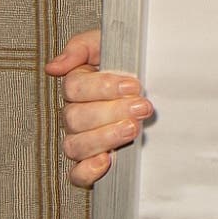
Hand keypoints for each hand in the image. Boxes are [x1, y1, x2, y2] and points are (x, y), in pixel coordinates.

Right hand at [47, 29, 152, 187]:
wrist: (163, 81)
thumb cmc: (133, 64)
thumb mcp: (109, 44)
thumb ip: (81, 47)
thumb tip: (54, 67)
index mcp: (79, 87)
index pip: (75, 89)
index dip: (103, 88)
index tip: (134, 86)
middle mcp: (77, 115)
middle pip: (76, 118)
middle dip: (112, 112)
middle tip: (141, 107)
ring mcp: (84, 139)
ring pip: (76, 145)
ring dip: (105, 137)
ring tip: (133, 128)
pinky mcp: (93, 163)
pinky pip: (78, 174)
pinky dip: (88, 170)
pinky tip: (107, 159)